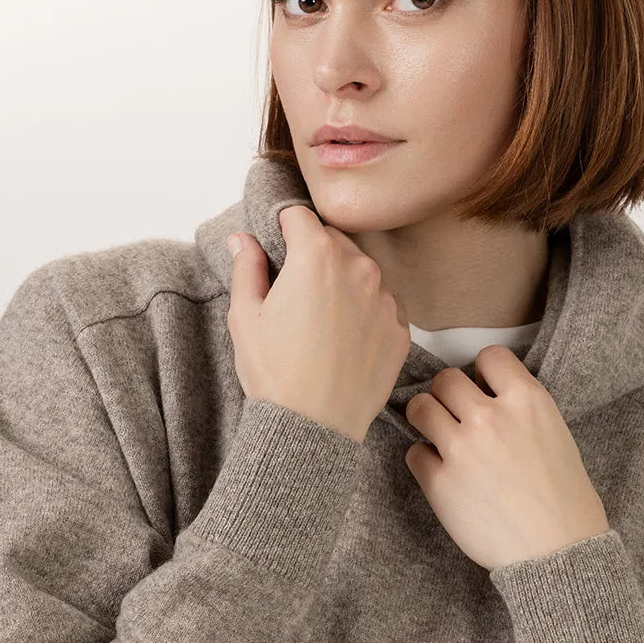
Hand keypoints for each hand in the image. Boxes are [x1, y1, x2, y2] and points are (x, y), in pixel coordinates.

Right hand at [225, 205, 410, 443]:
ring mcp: (386, 299)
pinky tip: (344, 340)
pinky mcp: (401, 329)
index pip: (299, 216)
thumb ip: (246, 267)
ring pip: (361, 273)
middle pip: (333, 241)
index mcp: (317, 255)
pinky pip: (381, 305)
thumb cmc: (275, 372)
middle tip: (295, 292)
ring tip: (320, 322)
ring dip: (343, 283)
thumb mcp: (245, 316)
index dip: (282, 228)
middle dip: (314, 255)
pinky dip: (365, 312)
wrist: (314, 426)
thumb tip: (243, 240)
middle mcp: (359, 268)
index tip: (276, 246)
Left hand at [404, 344, 610, 571]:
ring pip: (420, 408)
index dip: (483, 372)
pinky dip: (424, 462)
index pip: (490, 356)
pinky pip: (414, 454)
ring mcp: (462, 448)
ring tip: (440, 437)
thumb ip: (520, 411)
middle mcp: (491, 417)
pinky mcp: (440, 482)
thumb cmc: (565, 500)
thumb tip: (487, 399)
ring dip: (427, 420)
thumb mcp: (556, 435)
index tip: (483, 388)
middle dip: (448, 395)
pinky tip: (443, 475)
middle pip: (446, 379)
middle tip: (455, 415)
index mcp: (528, 401)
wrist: (558, 552)